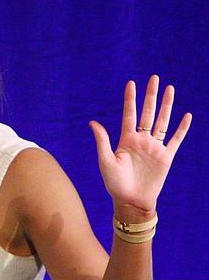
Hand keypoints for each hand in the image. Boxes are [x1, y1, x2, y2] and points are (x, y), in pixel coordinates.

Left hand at [89, 75, 190, 215]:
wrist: (131, 200)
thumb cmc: (115, 183)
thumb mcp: (105, 161)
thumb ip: (102, 141)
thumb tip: (92, 122)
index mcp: (126, 139)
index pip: (129, 114)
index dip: (130, 99)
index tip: (131, 83)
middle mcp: (141, 140)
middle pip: (148, 112)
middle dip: (151, 96)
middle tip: (154, 78)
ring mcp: (155, 147)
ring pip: (163, 121)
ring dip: (166, 105)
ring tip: (170, 89)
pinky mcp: (166, 157)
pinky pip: (176, 139)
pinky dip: (182, 128)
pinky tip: (186, 116)